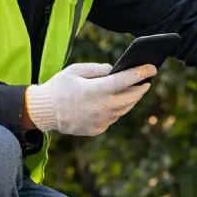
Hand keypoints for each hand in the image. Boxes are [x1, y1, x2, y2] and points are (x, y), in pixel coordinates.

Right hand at [24, 62, 154, 135]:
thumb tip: (116, 70)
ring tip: (136, 91)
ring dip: (131, 99)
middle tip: (147, 81)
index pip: (126, 80)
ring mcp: (100, 120)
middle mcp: (102, 107)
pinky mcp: (97, 129)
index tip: (152, 67)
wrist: (44, 112)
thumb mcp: (76, 70)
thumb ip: (98, 69)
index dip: (141, 72)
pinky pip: (113, 118)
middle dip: (140, 88)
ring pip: (124, 109)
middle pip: (130, 97)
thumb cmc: (59, 87)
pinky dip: (118, 109)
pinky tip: (119, 102)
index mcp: (96, 90)